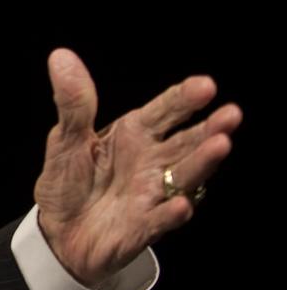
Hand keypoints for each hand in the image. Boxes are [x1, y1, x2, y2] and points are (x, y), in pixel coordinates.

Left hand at [34, 48, 240, 288]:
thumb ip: (73, 102)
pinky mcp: (143, 227)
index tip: (205, 85)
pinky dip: (171, 213)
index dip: (185, 98)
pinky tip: (180, 205)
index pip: (166, 111)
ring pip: (185, 177)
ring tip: (220, 145)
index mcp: (135, 135)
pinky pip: (160, 220)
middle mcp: (152, 162)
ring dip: (203, 162)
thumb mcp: (65, 138)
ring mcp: (152, 194)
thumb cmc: (70, 181)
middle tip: (231, 114)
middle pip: (187, 142)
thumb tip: (60, 57)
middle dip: (210, 128)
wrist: (59, 233)